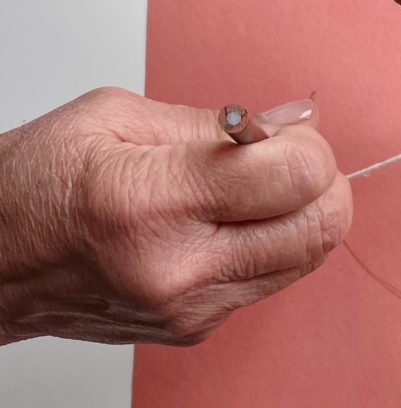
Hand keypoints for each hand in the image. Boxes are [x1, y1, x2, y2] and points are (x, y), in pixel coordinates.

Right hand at [0, 88, 349, 345]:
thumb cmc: (32, 186)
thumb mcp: (115, 117)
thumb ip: (220, 124)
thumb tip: (296, 122)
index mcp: (153, 202)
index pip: (297, 178)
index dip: (308, 146)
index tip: (284, 134)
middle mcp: (179, 268)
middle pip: (321, 227)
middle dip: (322, 181)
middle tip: (284, 159)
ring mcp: (190, 309)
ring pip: (308, 256)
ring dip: (300, 213)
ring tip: (249, 189)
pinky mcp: (195, 330)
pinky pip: (272, 277)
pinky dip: (269, 242)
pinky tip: (224, 222)